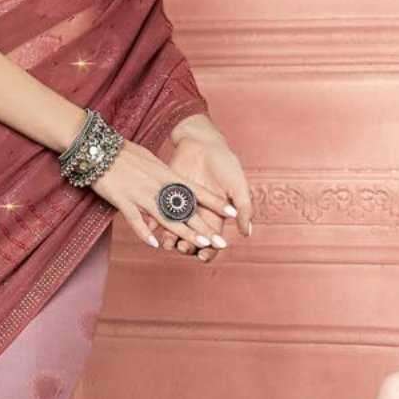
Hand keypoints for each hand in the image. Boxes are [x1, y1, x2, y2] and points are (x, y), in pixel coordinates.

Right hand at [90, 136, 234, 252]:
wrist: (97, 148)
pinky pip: (136, 219)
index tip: (232, 211)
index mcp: (166, 174)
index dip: (214, 202)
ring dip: (184, 233)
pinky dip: (145, 232)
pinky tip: (155, 245)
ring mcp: (140, 193)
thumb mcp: (150, 161)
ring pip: (165, 217)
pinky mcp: (123, 200)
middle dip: (204, 227)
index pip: (196, 191)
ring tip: (199, 245)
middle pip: (185, 209)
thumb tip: (174, 185)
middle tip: (221, 241)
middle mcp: (157, 185)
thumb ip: (163, 176)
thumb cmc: (123, 153)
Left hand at [160, 126, 253, 263]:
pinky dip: (152, 224)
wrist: (203, 144)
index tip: (203, 255)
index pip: (212, 243)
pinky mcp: (166, 198)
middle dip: (188, 248)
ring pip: (174, 233)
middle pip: (191, 242)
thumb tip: (247, 233)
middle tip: (184, 247)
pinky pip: (157, 215)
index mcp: (216, 217)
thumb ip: (244, 209)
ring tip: (168, 243)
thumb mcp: (238, 185)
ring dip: (170, 241)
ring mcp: (181, 208)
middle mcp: (198, 216)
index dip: (209, 253)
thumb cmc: (224, 164)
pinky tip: (151, 229)